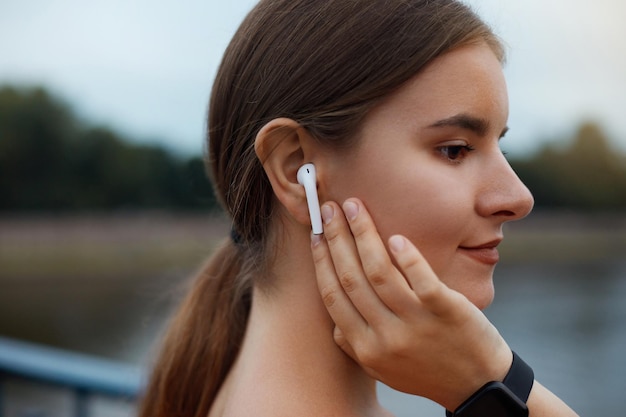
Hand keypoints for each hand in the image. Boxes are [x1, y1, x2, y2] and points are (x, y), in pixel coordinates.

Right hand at [311, 198, 511, 410]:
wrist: (479, 386)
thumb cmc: (426, 371)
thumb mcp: (382, 368)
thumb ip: (354, 345)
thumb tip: (334, 322)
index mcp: (366, 347)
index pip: (334, 296)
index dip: (322, 261)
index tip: (317, 233)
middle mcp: (386, 336)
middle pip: (352, 278)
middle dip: (337, 238)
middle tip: (330, 208)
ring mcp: (417, 323)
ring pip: (380, 273)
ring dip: (363, 235)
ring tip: (355, 207)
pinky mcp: (446, 310)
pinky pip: (421, 279)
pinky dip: (407, 257)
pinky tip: (396, 237)